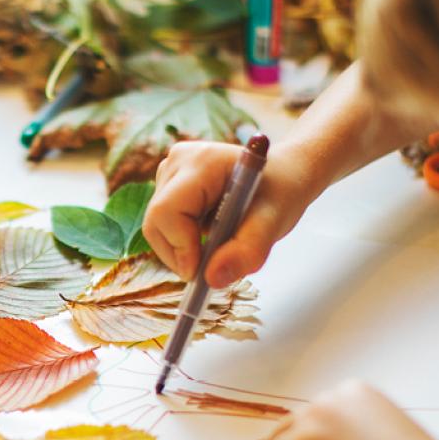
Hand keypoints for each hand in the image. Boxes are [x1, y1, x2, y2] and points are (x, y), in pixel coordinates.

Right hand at [142, 141, 308, 287]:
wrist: (282, 175)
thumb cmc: (279, 193)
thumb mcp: (273, 224)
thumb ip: (247, 252)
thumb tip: (212, 279)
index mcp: (203, 162)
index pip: (167, 211)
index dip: (179, 247)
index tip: (201, 272)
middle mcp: (179, 160)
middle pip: (155, 221)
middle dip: (178, 254)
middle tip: (209, 267)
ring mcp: (170, 170)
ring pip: (156, 226)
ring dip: (181, 248)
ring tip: (218, 242)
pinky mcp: (167, 182)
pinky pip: (161, 224)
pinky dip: (181, 240)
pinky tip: (209, 231)